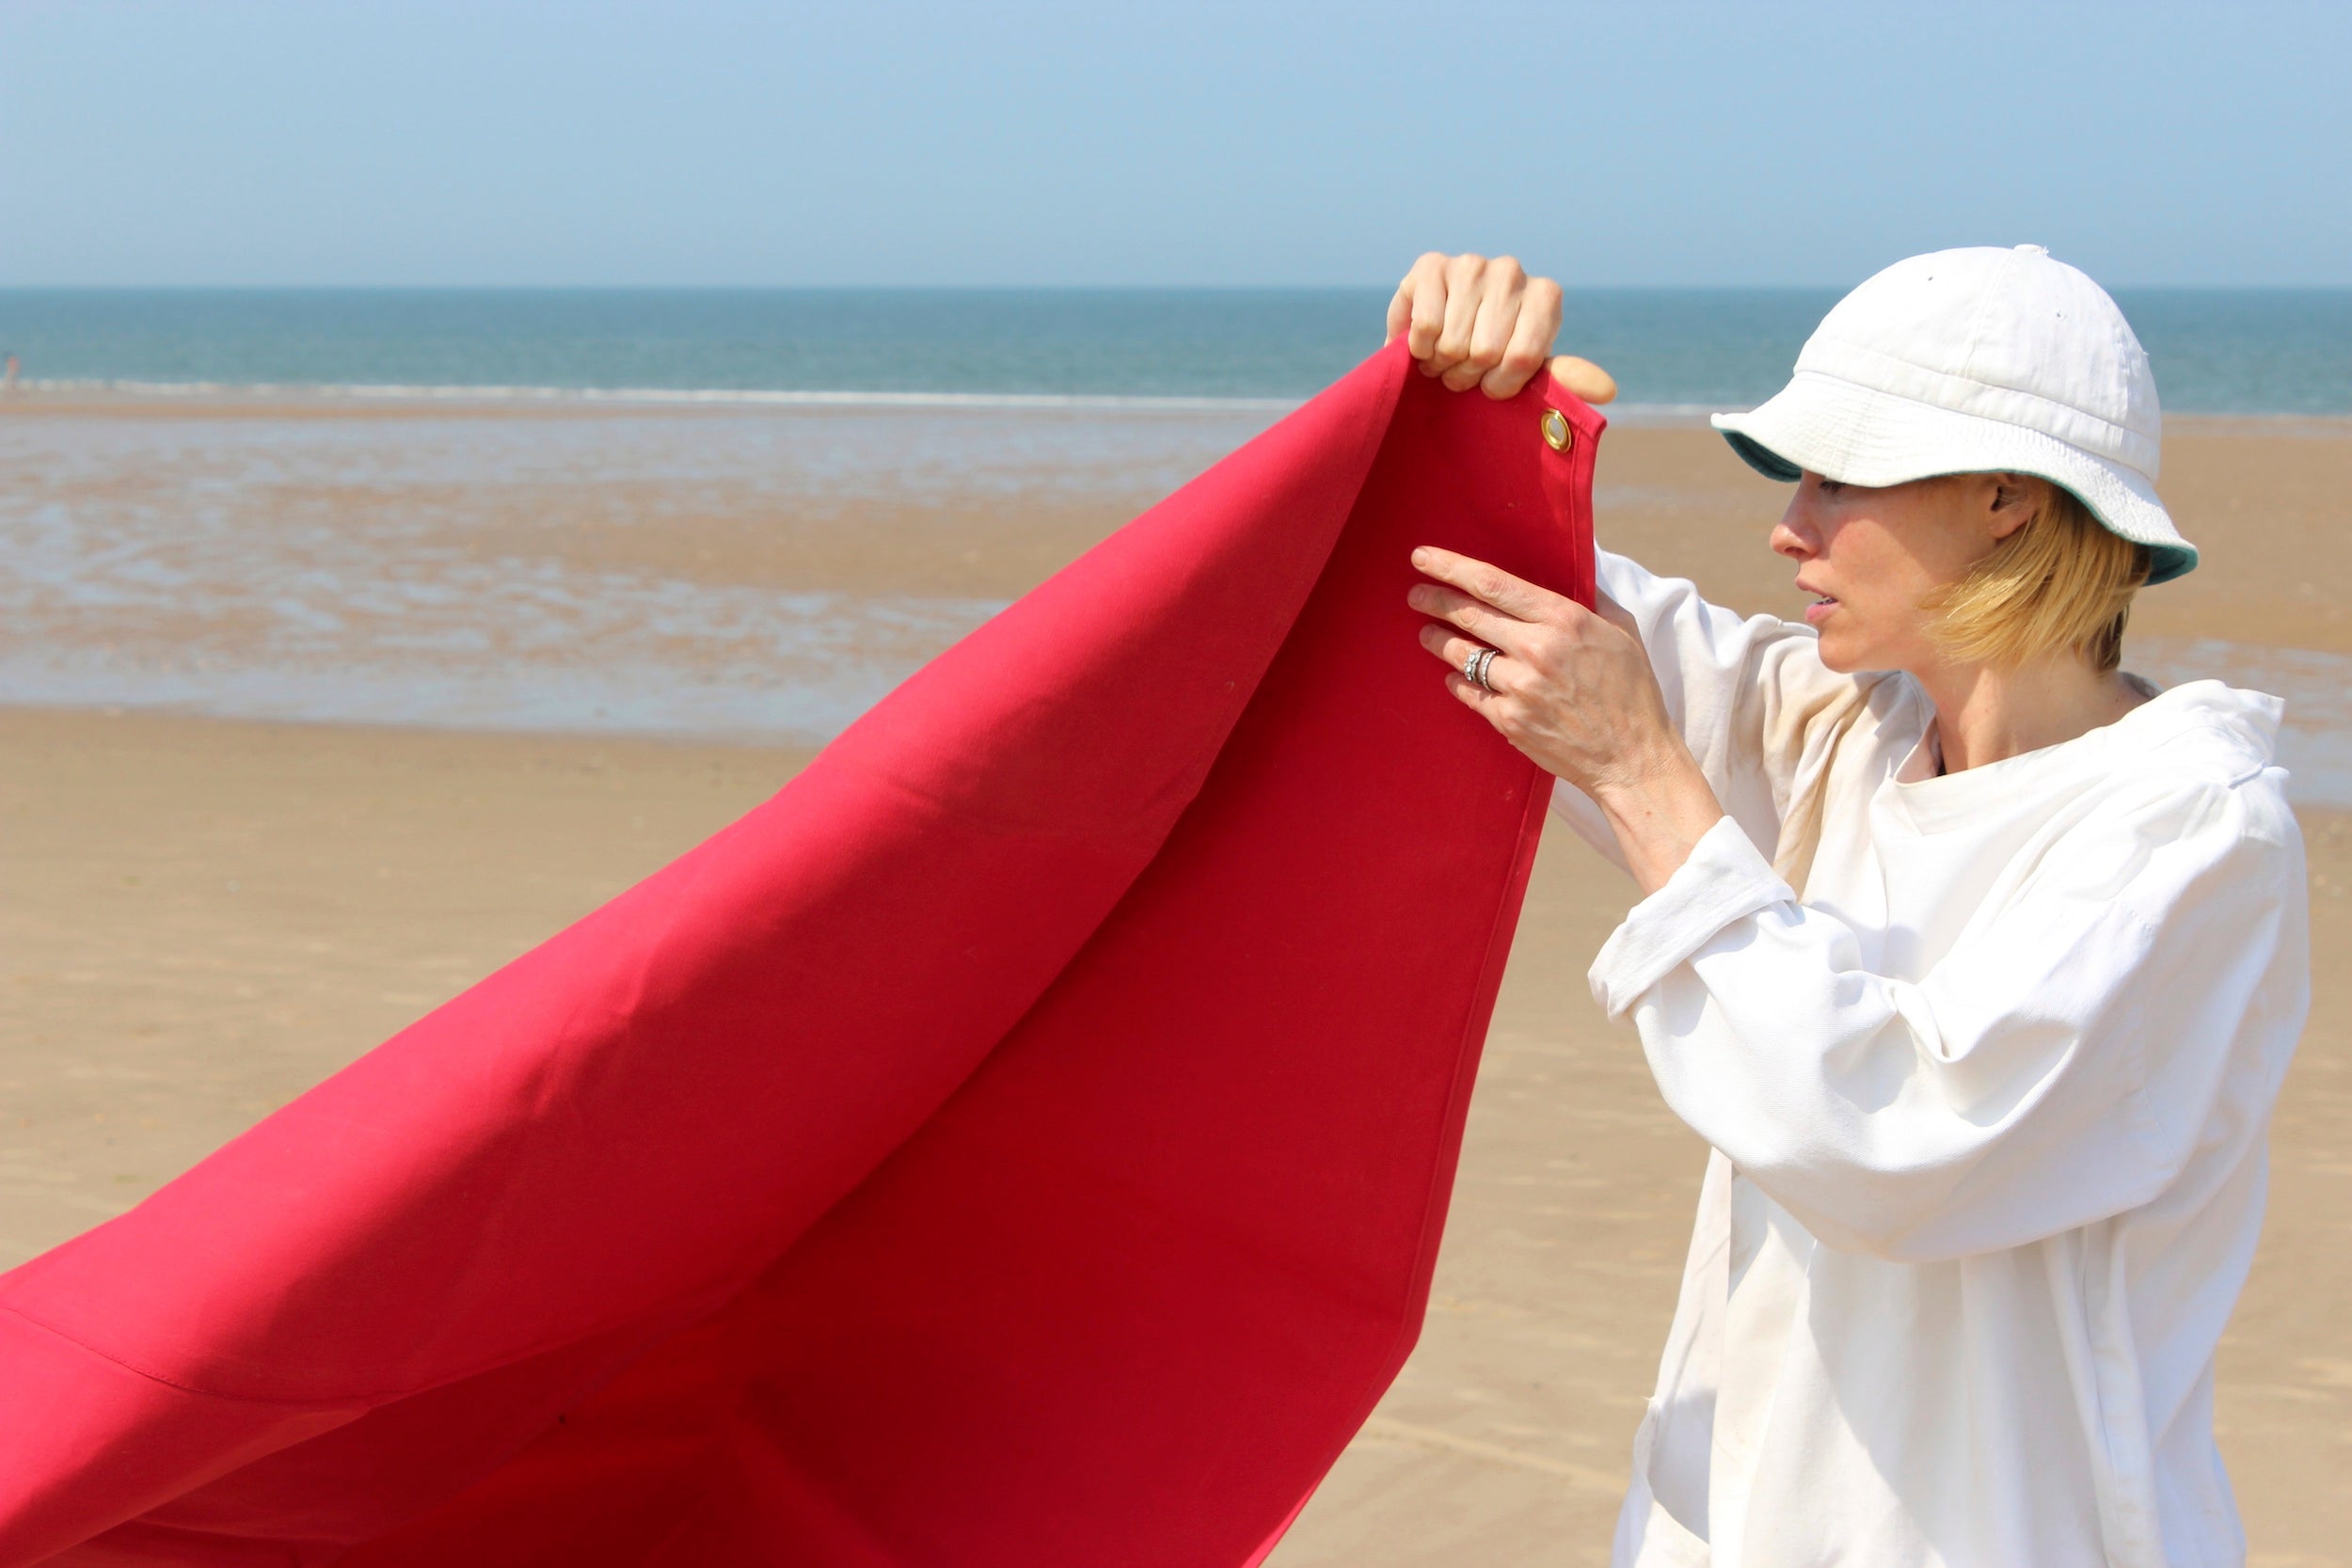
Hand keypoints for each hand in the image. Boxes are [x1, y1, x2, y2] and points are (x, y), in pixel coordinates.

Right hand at [1384, 251, 1619, 404]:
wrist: (1436, 340)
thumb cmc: (1488, 359)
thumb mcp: (1530, 373)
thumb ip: (1564, 379)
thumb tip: (1608, 390)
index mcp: (1546, 296)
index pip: (1523, 358)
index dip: (1500, 385)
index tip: (1491, 384)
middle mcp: (1513, 271)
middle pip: (1487, 352)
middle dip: (1468, 375)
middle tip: (1461, 369)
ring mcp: (1472, 264)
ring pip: (1455, 342)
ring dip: (1442, 363)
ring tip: (1442, 356)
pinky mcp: (1431, 265)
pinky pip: (1427, 326)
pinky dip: (1420, 347)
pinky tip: (1424, 340)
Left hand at [1408, 547, 1723, 893]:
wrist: (1633, 759)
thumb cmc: (1632, 693)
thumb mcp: (1622, 632)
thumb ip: (1591, 598)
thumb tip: (1575, 565)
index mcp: (1564, 620)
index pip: (1493, 584)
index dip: (1451, 567)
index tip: (1423, 557)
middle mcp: (1536, 650)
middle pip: (1468, 615)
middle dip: (1434, 600)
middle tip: (1416, 595)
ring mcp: (1519, 688)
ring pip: (1462, 655)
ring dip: (1439, 642)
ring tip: (1429, 635)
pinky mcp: (1509, 721)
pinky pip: (1469, 693)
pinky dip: (1458, 681)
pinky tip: (1454, 676)